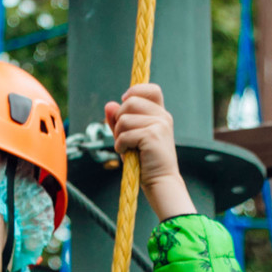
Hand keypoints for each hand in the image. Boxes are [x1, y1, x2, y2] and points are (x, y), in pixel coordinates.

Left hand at [104, 82, 194, 219]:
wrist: (160, 182)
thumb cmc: (144, 162)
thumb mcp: (129, 138)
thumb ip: (119, 121)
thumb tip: (109, 105)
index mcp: (160, 114)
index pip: (151, 89)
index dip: (135, 91)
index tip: (124, 102)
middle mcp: (162, 116)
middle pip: (130, 102)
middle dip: (119, 119)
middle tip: (123, 137)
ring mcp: (159, 124)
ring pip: (124, 119)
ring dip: (118, 136)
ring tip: (128, 148)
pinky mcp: (152, 135)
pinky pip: (124, 134)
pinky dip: (120, 146)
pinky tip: (128, 154)